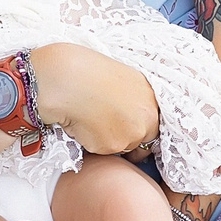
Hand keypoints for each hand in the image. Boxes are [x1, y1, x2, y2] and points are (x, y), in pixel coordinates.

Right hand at [27, 43, 158, 154]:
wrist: (68, 76)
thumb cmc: (91, 70)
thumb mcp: (126, 79)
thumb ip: (135, 100)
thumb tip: (132, 113)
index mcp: (151, 103)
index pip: (152, 130)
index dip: (137, 130)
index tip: (125, 129)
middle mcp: (145, 122)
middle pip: (137, 142)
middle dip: (122, 137)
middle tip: (102, 122)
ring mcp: (129, 136)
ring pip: (117, 147)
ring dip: (104, 139)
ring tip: (89, 116)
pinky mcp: (110, 146)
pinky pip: (99, 149)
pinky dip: (89, 140)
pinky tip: (81, 122)